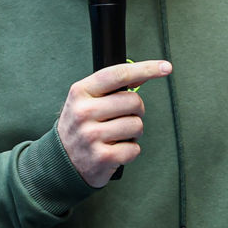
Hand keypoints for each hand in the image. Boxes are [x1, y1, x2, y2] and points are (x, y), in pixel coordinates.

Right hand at [55, 60, 172, 187]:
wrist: (62, 160)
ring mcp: (92, 135)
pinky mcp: (102, 157)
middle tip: (123, 117)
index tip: (165, 67)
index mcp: (80, 92)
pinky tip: (115, 149)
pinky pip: (134, 149)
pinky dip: (130, 150)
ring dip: (133, 132)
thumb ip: (110, 87)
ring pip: (137, 125)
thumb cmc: (80, 126)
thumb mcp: (85, 99)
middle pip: (134, 101)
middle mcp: (84, 112)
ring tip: (117, 135)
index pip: (118, 74)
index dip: (145, 68)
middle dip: (136, 110)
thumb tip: (142, 75)